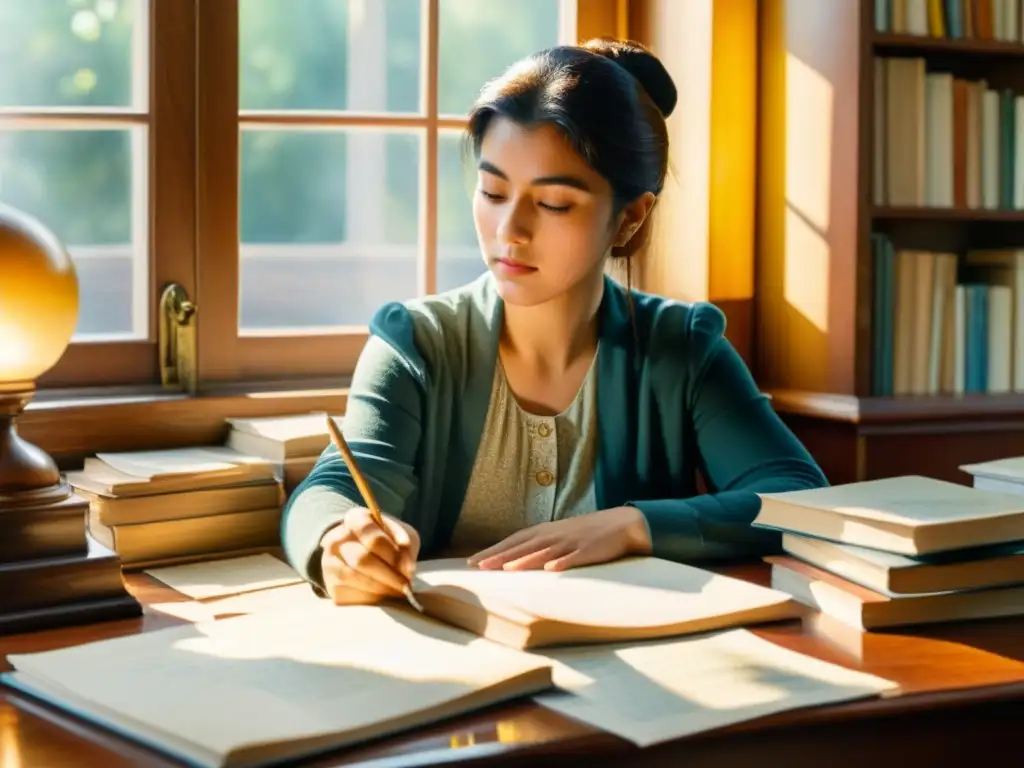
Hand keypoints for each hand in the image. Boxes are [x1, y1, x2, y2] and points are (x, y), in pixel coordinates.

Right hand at [319, 507, 420, 604]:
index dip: (393, 556)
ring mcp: (329, 563)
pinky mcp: (330, 586)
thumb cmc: (383, 540)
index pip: (374, 538)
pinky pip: (351, 595)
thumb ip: (405, 545)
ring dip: (381, 589)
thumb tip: (406, 569)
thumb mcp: (399, 533)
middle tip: (406, 586)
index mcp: (356, 519)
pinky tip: (383, 596)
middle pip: (363, 560)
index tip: (410, 568)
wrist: (357, 551)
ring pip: (355, 579)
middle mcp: (337, 539)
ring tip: (398, 592)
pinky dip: (371, 599)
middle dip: (389, 576)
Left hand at [467, 506, 651, 571]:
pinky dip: (562, 563)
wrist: (621, 524)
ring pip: (544, 552)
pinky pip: (574, 558)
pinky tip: (552, 570)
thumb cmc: (586, 533)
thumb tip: (514, 560)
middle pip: (523, 546)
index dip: (493, 551)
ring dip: (526, 560)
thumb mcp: (559, 536)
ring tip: (508, 569)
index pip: (513, 542)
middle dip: (501, 556)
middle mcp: (553, 535)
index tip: (472, 562)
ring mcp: (571, 543)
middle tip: (478, 566)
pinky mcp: (588, 551)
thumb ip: (539, 547)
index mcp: (545, 532)